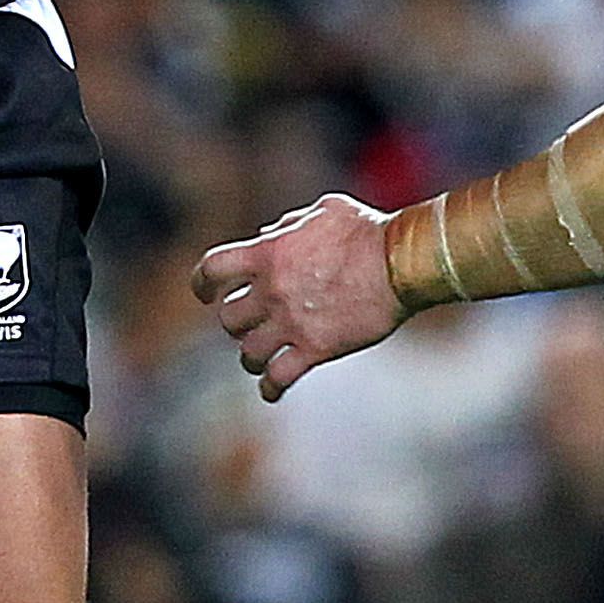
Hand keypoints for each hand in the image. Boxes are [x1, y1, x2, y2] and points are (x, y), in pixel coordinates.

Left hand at [191, 192, 406, 399]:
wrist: (402, 263)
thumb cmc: (368, 231)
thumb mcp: (323, 211)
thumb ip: (289, 223)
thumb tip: (267, 234)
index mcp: (266, 254)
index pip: (212, 269)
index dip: (201, 283)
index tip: (203, 294)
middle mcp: (271, 291)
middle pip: (229, 318)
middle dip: (234, 323)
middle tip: (247, 325)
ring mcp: (290, 323)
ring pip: (248, 352)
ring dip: (249, 356)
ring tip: (256, 358)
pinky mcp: (315, 349)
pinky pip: (279, 377)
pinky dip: (270, 387)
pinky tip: (270, 391)